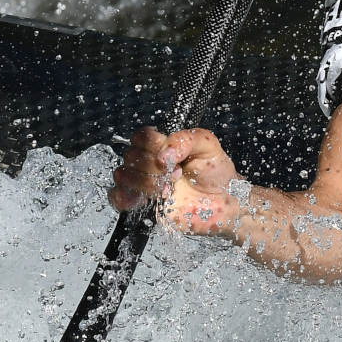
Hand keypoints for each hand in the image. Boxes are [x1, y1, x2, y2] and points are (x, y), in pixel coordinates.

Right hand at [108, 126, 244, 237]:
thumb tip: (163, 154)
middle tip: (176, 174)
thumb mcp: (207, 145)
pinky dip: (126, 198)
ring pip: (123, 175)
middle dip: (154, 166)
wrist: (224, 202)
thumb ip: (185, 139)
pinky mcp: (141, 205)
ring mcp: (143, 183)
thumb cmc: (216, 172)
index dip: (153, 145)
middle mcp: (148, 162)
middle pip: (131, 155)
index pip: (141, 136)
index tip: (172, 157)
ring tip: (169, 189)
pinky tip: (148, 199)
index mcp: (161, 144)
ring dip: (146, 183)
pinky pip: (117, 198)